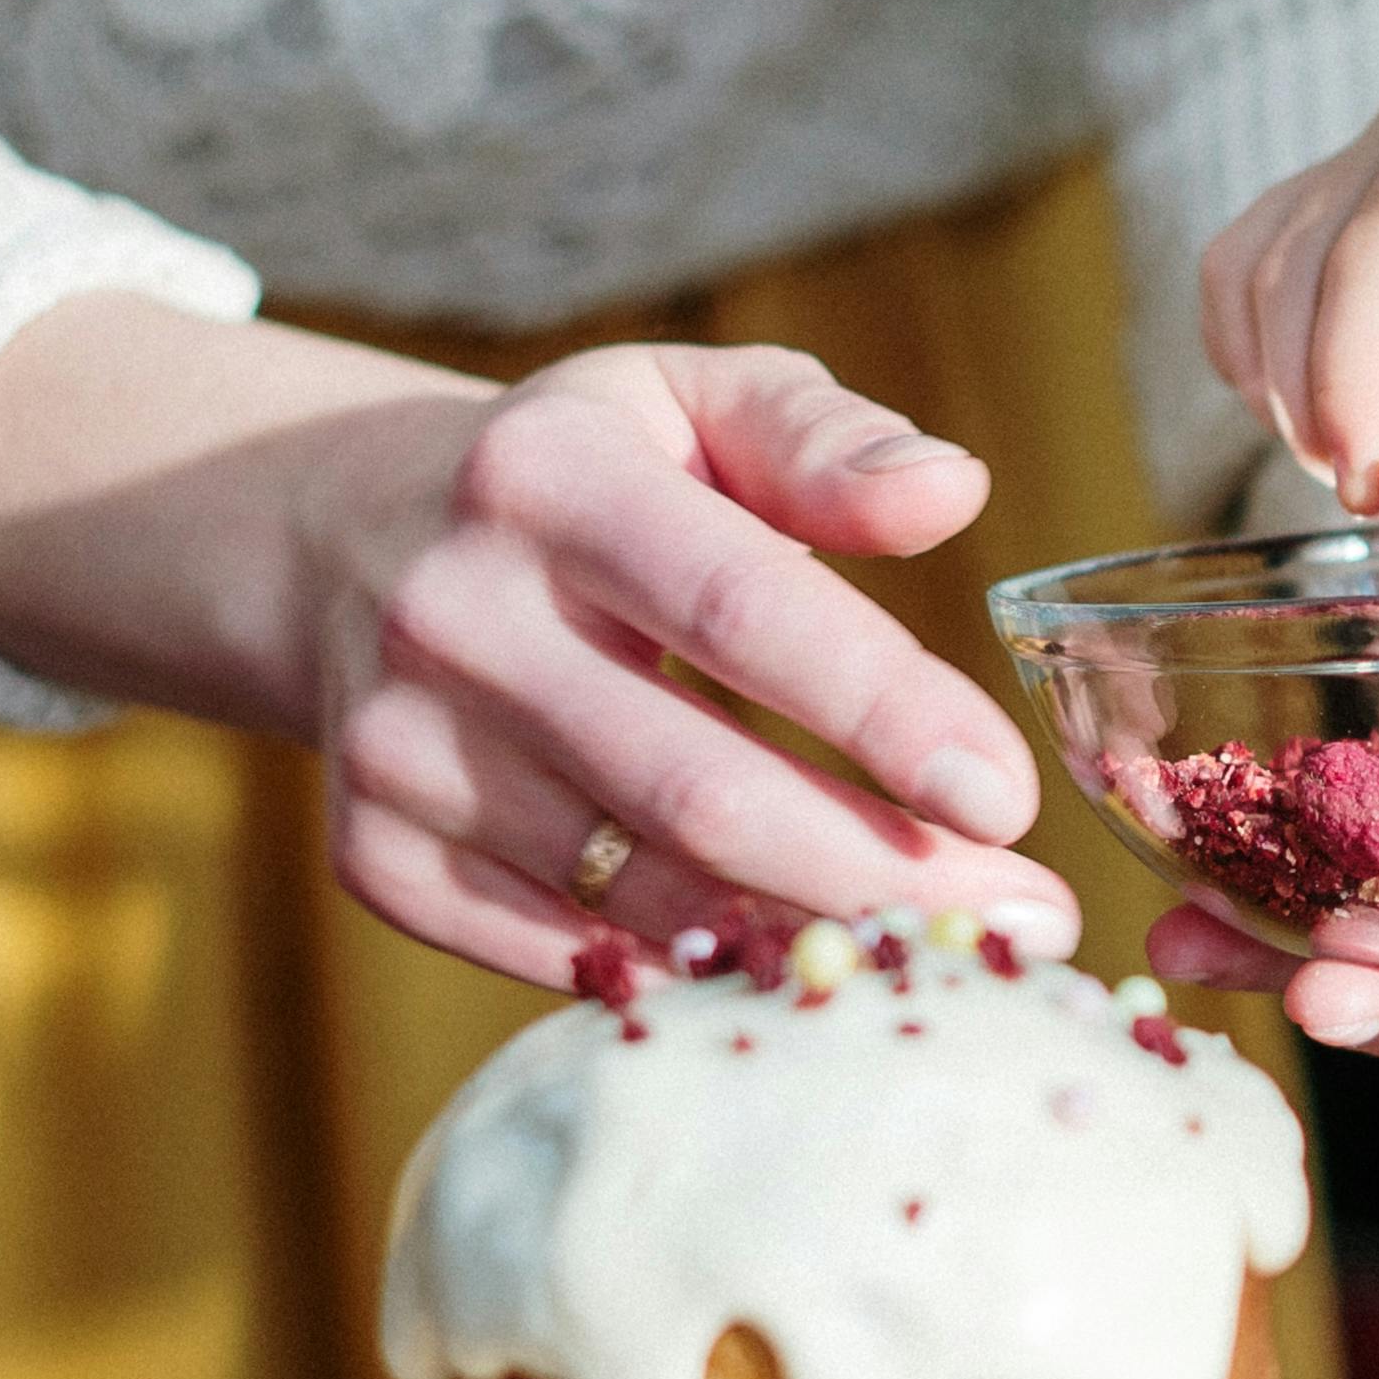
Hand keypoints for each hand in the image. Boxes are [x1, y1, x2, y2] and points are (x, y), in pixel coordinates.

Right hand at [0, 297, 1080, 992]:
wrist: (350, 540)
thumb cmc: (594, 475)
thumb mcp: (695, 402)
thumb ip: (825, 440)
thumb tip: (950, 494)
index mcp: (550, 479)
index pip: (741, 609)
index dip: (883, 710)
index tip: (1010, 794)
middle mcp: (455, 615)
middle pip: (698, 790)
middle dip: (883, 874)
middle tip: (1029, 919)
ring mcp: (400, 750)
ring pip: (641, 894)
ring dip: (813, 943)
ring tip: (953, 955)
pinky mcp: (375, 857)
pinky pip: (560, 958)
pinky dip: (693, 976)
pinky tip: (801, 973)